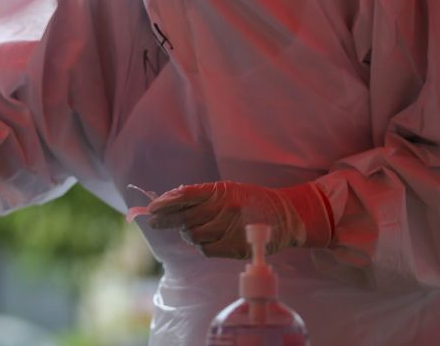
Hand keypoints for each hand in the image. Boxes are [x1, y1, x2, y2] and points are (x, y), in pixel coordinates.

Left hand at [147, 181, 332, 258]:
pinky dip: (201, 246)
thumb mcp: (229, 190)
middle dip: (167, 220)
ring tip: (191, 230)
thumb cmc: (253, 201)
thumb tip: (171, 200)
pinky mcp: (236, 247)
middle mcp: (225, 209)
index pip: (185, 195)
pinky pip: (206, 249)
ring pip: (194, 235)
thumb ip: (203, 195)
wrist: (287, 216)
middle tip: (156, 222)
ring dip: (188, 233)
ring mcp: (231, 228)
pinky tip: (205, 240)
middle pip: (185, 217)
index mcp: (221, 192)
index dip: (165, 202)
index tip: (152, 208)